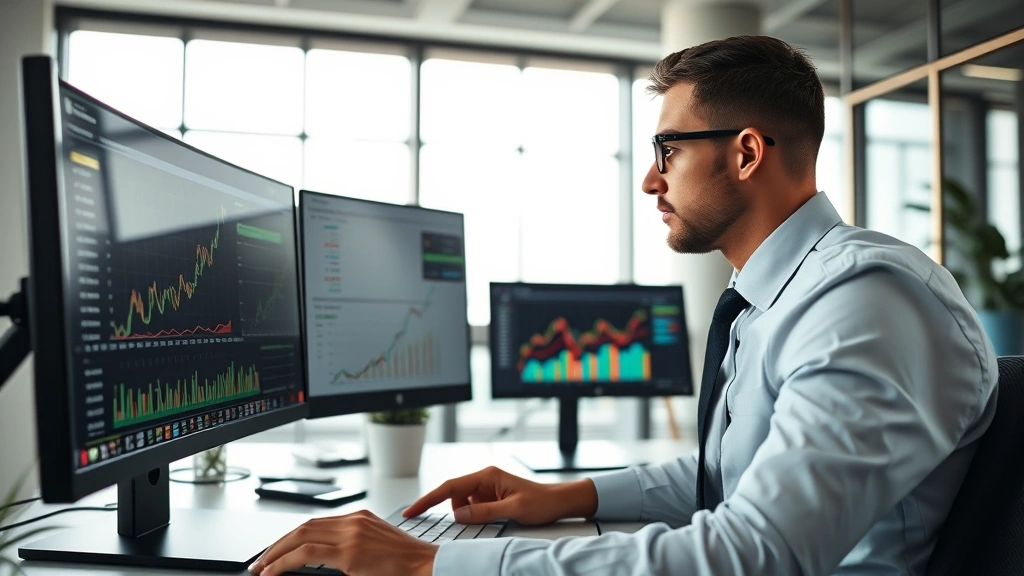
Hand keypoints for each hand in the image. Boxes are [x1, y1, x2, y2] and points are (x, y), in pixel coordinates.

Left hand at [248, 510, 435, 575]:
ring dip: (275, 553)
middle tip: (260, 561)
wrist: (426, 565)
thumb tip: (326, 557)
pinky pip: (307, 553)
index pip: (315, 523)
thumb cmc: (405, 562)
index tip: (276, 550)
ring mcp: (351, 534)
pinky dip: (284, 561)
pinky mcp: (350, 552)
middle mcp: (353, 520)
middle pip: (304, 526)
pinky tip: (273, 571)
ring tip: (261, 567)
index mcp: (359, 517)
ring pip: (300, 537)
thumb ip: (352, 545)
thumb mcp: (376, 546)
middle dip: (277, 544)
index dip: (291, 536)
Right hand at [403, 466, 597, 524]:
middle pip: (453, 495)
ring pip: (463, 503)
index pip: (449, 487)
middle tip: (458, 522)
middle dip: (451, 510)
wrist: (560, 501)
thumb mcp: (513, 510)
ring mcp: (487, 487)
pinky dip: (474, 515)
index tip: (411, 511)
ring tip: (493, 519)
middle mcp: (484, 478)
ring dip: (467, 514)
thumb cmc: (541, 502)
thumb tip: (458, 515)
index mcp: (487, 476)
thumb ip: (484, 512)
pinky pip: (473, 507)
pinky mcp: (491, 497)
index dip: (428, 500)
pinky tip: (490, 519)